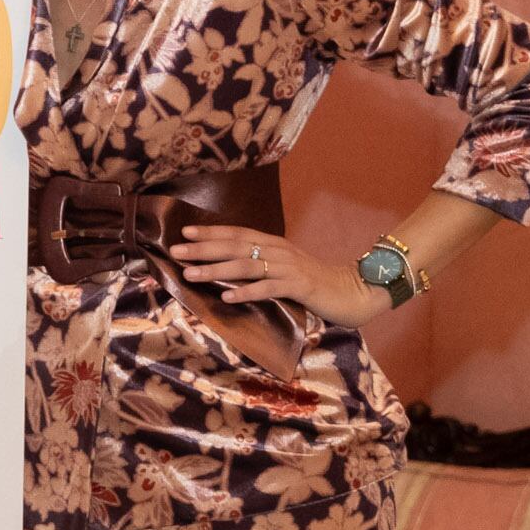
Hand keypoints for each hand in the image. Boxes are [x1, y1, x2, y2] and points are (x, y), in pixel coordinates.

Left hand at [173, 226, 385, 327]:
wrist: (354, 291)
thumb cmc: (314, 281)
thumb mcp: (284, 267)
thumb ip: (261, 262)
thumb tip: (227, 263)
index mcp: (274, 244)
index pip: (238, 233)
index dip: (211, 232)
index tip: (184, 232)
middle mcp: (280, 251)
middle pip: (236, 246)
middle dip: (204, 248)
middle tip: (175, 250)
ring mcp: (290, 268)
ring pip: (247, 266)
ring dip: (216, 270)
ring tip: (191, 274)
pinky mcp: (300, 287)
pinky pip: (269, 289)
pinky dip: (247, 292)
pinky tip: (227, 297)